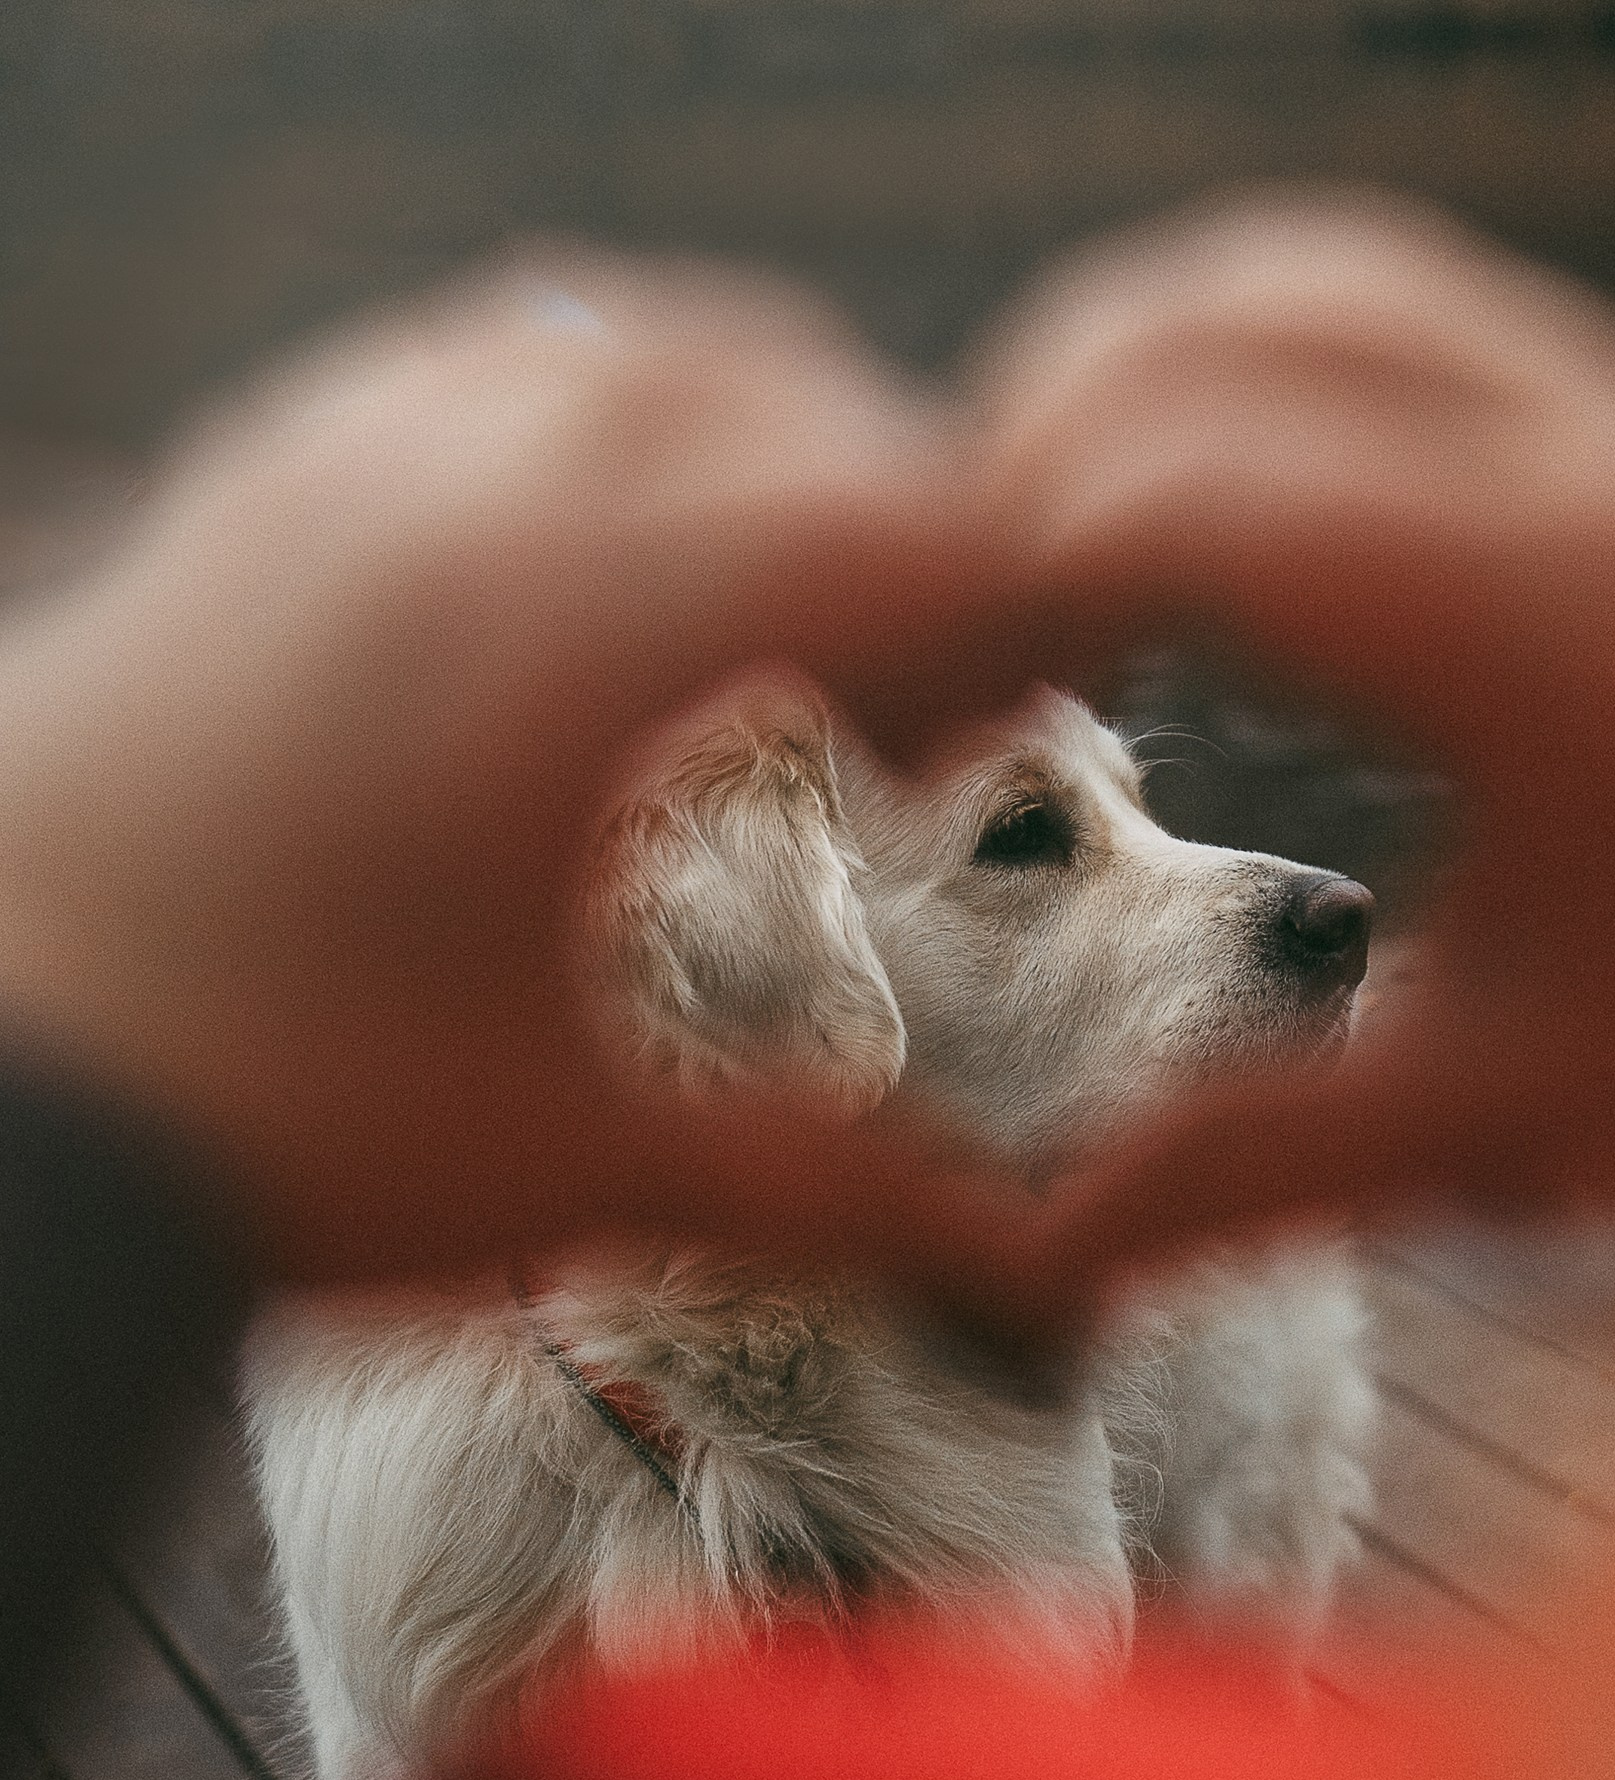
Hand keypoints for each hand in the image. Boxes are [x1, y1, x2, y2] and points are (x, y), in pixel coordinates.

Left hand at [0, 255, 1027, 1303]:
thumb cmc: (273, 1128)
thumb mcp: (586, 1166)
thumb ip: (834, 1184)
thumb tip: (1026, 1252)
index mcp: (586, 638)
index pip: (901, 524)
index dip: (1016, 614)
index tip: (1021, 734)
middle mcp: (473, 490)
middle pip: (795, 404)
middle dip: (902, 539)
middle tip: (905, 723)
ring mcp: (343, 463)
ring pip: (632, 352)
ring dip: (756, 456)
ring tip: (769, 621)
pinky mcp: (248, 485)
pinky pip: (473, 364)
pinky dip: (588, 429)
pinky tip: (588, 563)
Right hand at [970, 196, 1614, 1318]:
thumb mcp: (1515, 1115)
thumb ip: (1272, 1164)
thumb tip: (1032, 1253)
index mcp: (1561, 652)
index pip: (1217, 518)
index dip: (1025, 586)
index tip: (937, 722)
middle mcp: (1569, 472)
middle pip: (1199, 372)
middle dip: (1025, 498)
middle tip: (961, 674)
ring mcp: (1566, 388)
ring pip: (1247, 297)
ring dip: (1090, 408)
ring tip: (1020, 584)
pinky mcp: (1547, 361)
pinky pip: (1317, 285)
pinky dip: (1188, 363)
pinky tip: (1129, 497)